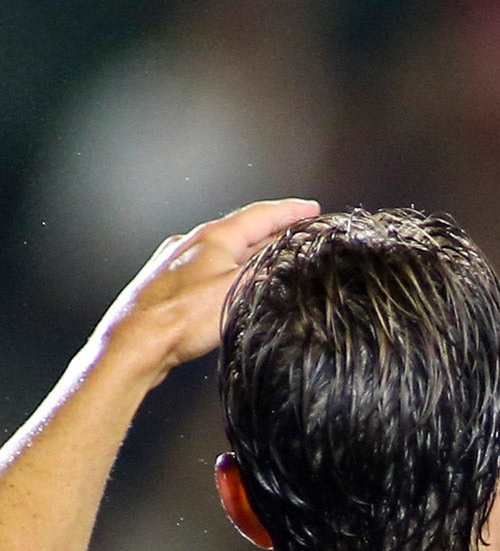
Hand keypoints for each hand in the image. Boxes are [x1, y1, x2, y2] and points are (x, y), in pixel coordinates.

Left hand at [94, 199, 319, 383]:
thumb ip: (267, 272)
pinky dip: (231, 269)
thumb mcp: (239, 290)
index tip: (311, 209)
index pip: (260, 216)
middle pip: (243, 230)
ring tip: (274, 258)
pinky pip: (210, 268)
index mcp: (213, 237)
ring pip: (225, 250)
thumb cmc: (181, 316)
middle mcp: (193, 243)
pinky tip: (236, 284)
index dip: (290, 211)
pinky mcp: (171, 284)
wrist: (137, 340)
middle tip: (299, 231)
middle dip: (274, 230)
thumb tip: (288, 264)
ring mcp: (179, 263)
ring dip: (253, 251)